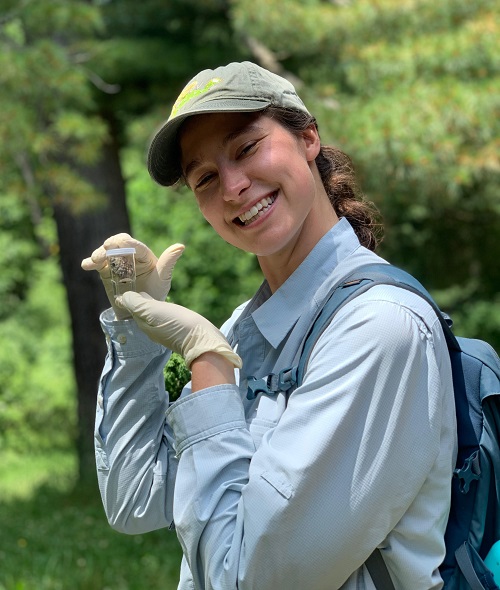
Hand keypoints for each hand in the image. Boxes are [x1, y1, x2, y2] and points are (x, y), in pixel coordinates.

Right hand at [81, 234, 183, 318]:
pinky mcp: (105, 271)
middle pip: (118, 243)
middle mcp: (129, 255)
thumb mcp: (163, 278)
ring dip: (99, 254)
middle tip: (107, 247)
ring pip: (105, 253)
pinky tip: (86, 265)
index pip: (136, 246)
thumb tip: (181, 246)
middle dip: (112, 243)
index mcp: (144, 255)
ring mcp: (116, 262)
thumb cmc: (155, 293)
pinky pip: (96, 264)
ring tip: (96, 260)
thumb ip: (168, 262)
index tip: (122, 243)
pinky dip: (90, 263)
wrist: (140, 311)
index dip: (129, 243)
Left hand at [117, 291, 241, 369]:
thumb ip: (136, 303)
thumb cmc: (177, 323)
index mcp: (143, 323)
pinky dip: (160, 308)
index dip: (128, 296)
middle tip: (136, 284)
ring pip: (152, 314)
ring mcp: (165, 330)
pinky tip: (165, 304)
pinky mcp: (178, 329)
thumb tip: (122, 297)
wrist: (203, 338)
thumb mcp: (152, 311)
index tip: (127, 283)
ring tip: (149, 291)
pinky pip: (163, 316)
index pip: (131, 307)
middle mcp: (152, 329)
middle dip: (137, 300)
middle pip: (140, 312)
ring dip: (149, 304)